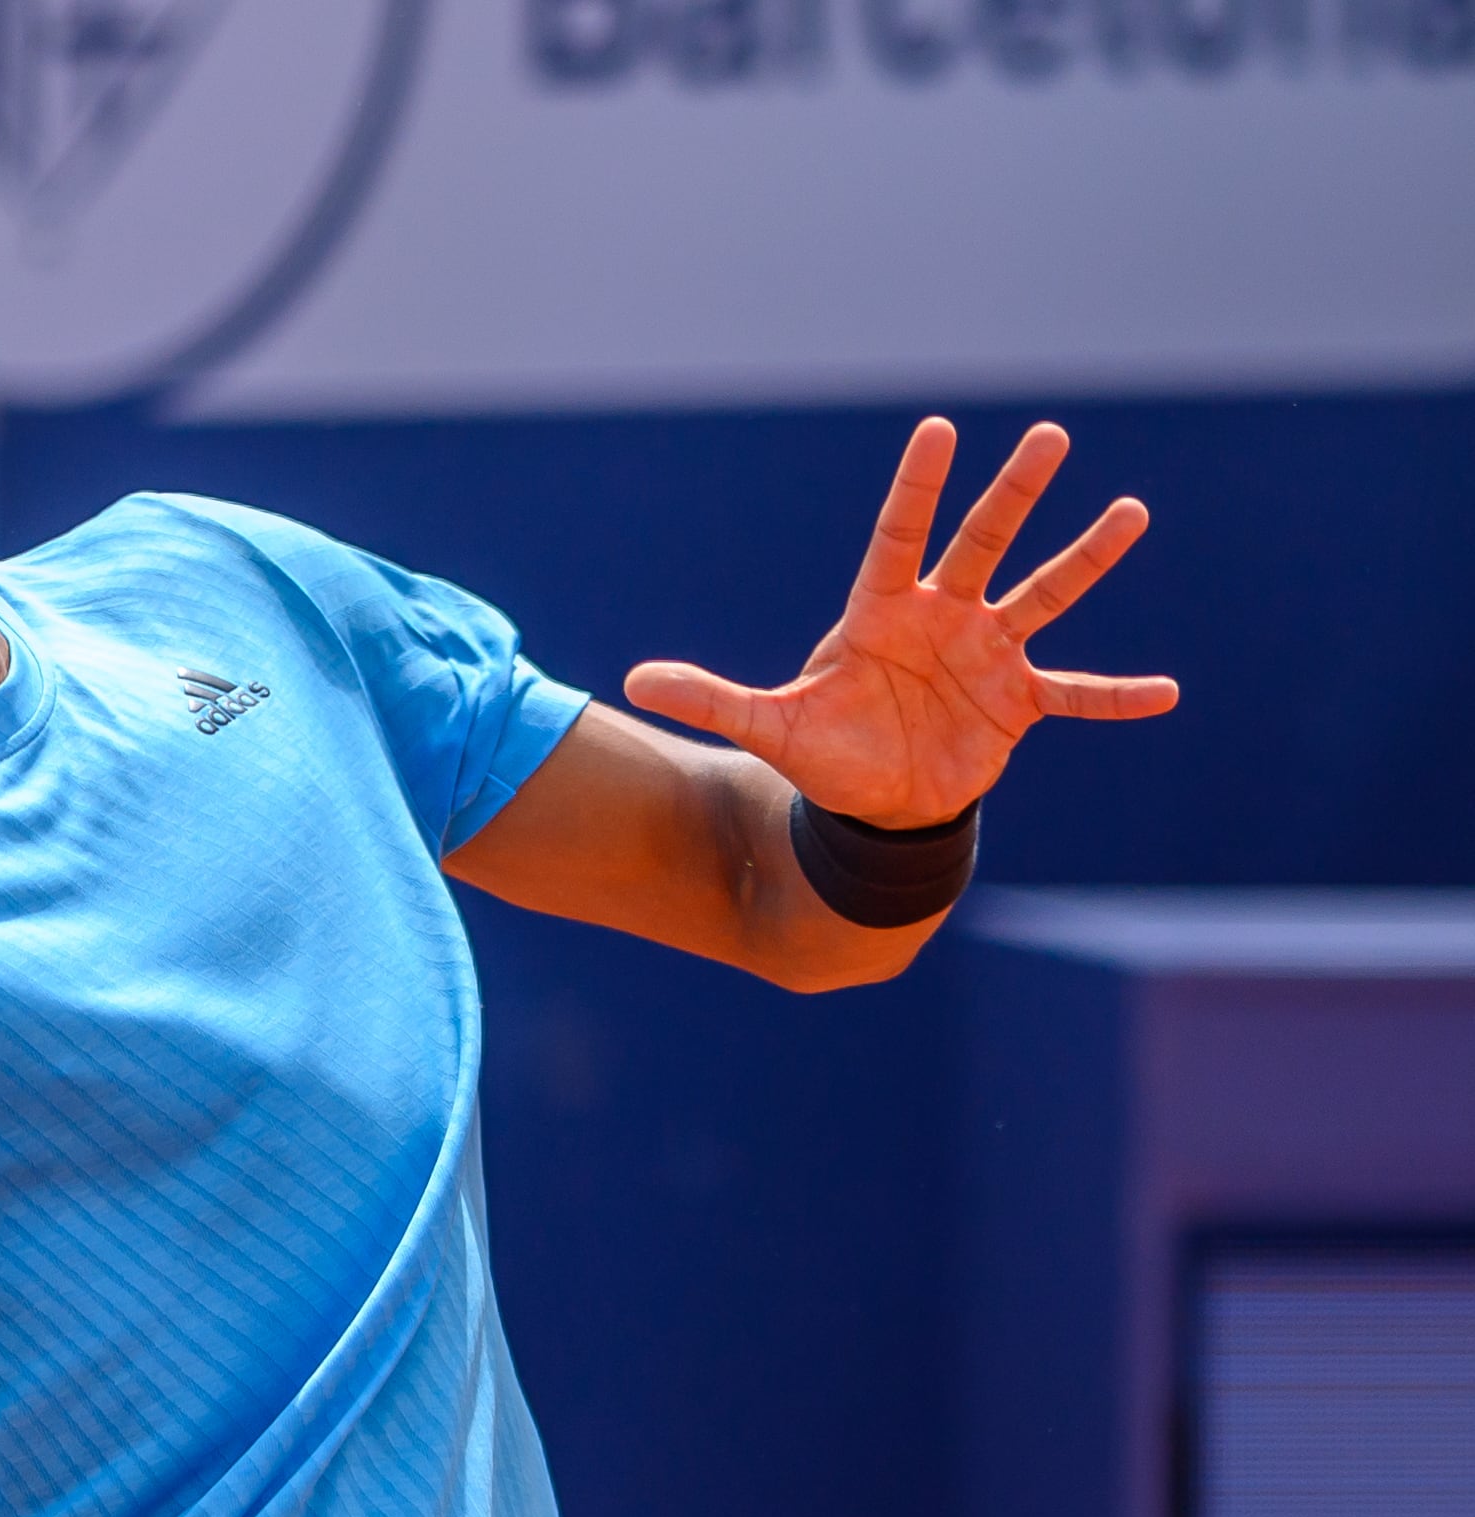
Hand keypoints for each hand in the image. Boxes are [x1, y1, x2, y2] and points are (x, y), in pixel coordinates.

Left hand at [623, 418, 1176, 829]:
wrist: (876, 803)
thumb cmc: (826, 751)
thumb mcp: (767, 726)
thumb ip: (710, 698)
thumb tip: (631, 683)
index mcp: (881, 613)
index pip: (899, 537)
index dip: (917, 488)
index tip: (938, 431)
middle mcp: (943, 619)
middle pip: (982, 543)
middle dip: (1014, 493)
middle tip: (1049, 435)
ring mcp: (987, 656)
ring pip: (1043, 595)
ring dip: (1085, 559)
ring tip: (1132, 512)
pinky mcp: (1019, 704)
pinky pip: (1077, 694)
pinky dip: (1118, 697)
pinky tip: (1168, 692)